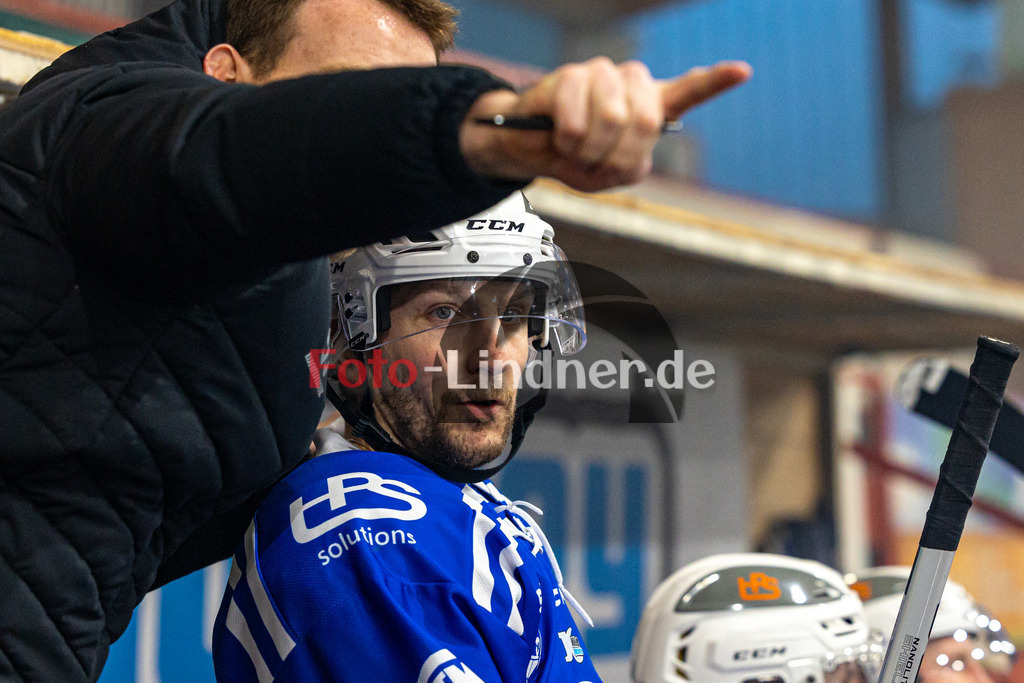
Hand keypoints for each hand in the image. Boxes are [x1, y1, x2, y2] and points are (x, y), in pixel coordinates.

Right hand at [460, 58, 750, 191]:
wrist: (530, 149)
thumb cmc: (574, 159)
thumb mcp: (610, 176)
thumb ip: (630, 166)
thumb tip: (627, 143)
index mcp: (649, 108)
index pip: (688, 92)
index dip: (715, 82)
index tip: (742, 70)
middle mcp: (631, 85)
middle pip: (645, 120)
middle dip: (617, 155)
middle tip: (595, 163)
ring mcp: (602, 76)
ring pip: (612, 119)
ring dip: (589, 150)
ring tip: (575, 149)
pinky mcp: (571, 75)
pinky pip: (577, 117)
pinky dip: (566, 140)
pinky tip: (559, 137)